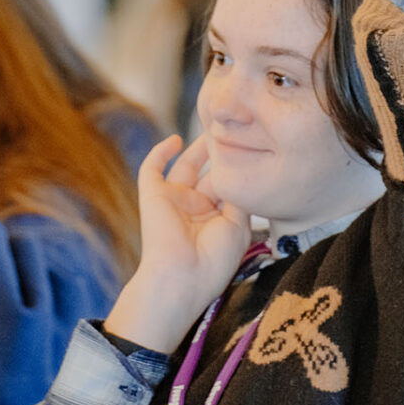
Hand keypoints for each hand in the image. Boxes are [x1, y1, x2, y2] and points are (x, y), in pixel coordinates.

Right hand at [104, 135, 250, 352]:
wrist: (182, 277)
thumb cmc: (213, 260)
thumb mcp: (238, 227)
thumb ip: (239, 197)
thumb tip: (239, 173)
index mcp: (215, 220)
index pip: (228, 188)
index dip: (238, 170)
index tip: (252, 148)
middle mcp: (195, 208)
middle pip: (209, 174)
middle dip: (221, 154)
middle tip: (235, 130)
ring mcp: (174, 201)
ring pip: (185, 166)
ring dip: (198, 147)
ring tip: (214, 126)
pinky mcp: (153, 195)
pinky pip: (151, 169)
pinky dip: (159, 152)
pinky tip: (175, 139)